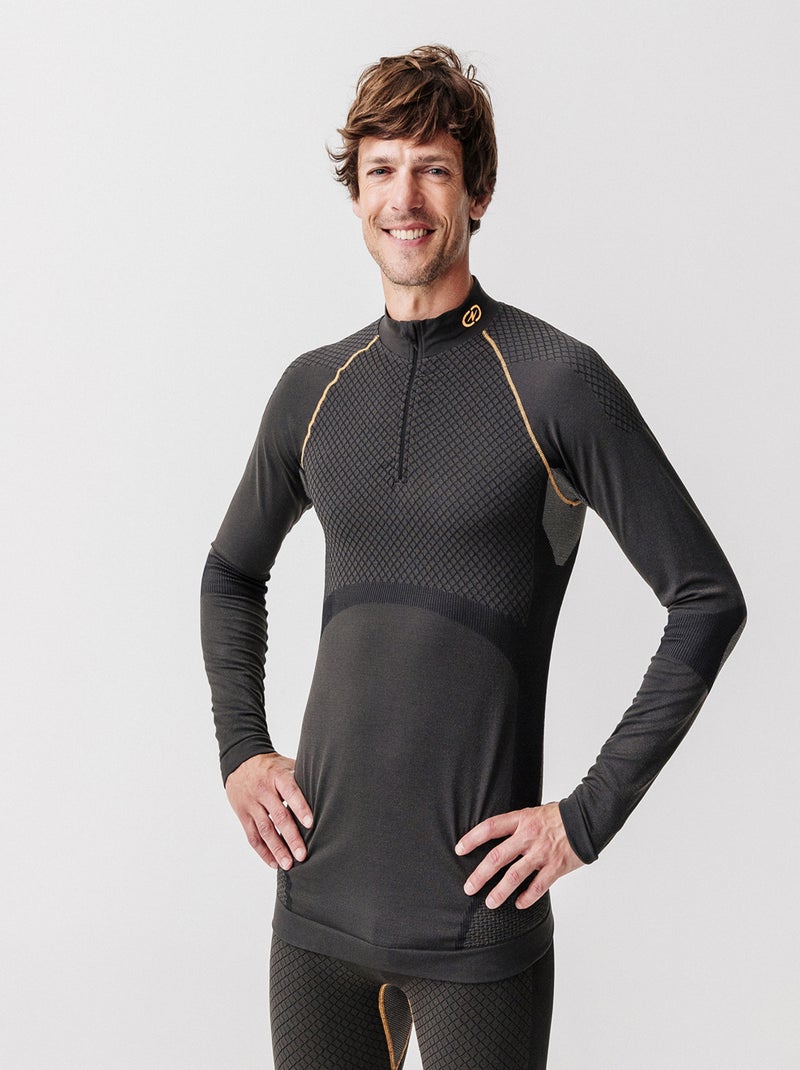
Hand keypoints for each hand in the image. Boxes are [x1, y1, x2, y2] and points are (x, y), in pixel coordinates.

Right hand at [225, 752, 313, 870]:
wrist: (240, 761)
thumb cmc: (271, 766)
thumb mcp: (286, 765)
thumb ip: (302, 778)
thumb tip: (327, 790)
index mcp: (277, 776)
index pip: (290, 791)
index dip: (300, 807)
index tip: (310, 824)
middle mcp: (263, 790)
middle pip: (278, 816)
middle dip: (291, 837)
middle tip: (302, 854)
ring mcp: (252, 804)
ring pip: (264, 830)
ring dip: (277, 849)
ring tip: (288, 864)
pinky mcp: (243, 815)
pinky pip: (252, 836)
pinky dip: (263, 851)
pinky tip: (273, 863)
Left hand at [455, 802, 583, 909]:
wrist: (586, 819)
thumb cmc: (558, 817)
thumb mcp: (533, 813)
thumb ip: (516, 826)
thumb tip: (496, 838)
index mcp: (521, 820)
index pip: (490, 828)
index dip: (473, 838)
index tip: (460, 849)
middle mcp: (528, 836)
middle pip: (498, 856)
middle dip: (481, 874)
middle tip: (469, 888)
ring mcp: (542, 852)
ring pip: (515, 875)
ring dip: (500, 891)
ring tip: (490, 902)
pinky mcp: (556, 866)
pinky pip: (538, 886)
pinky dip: (527, 897)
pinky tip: (518, 904)